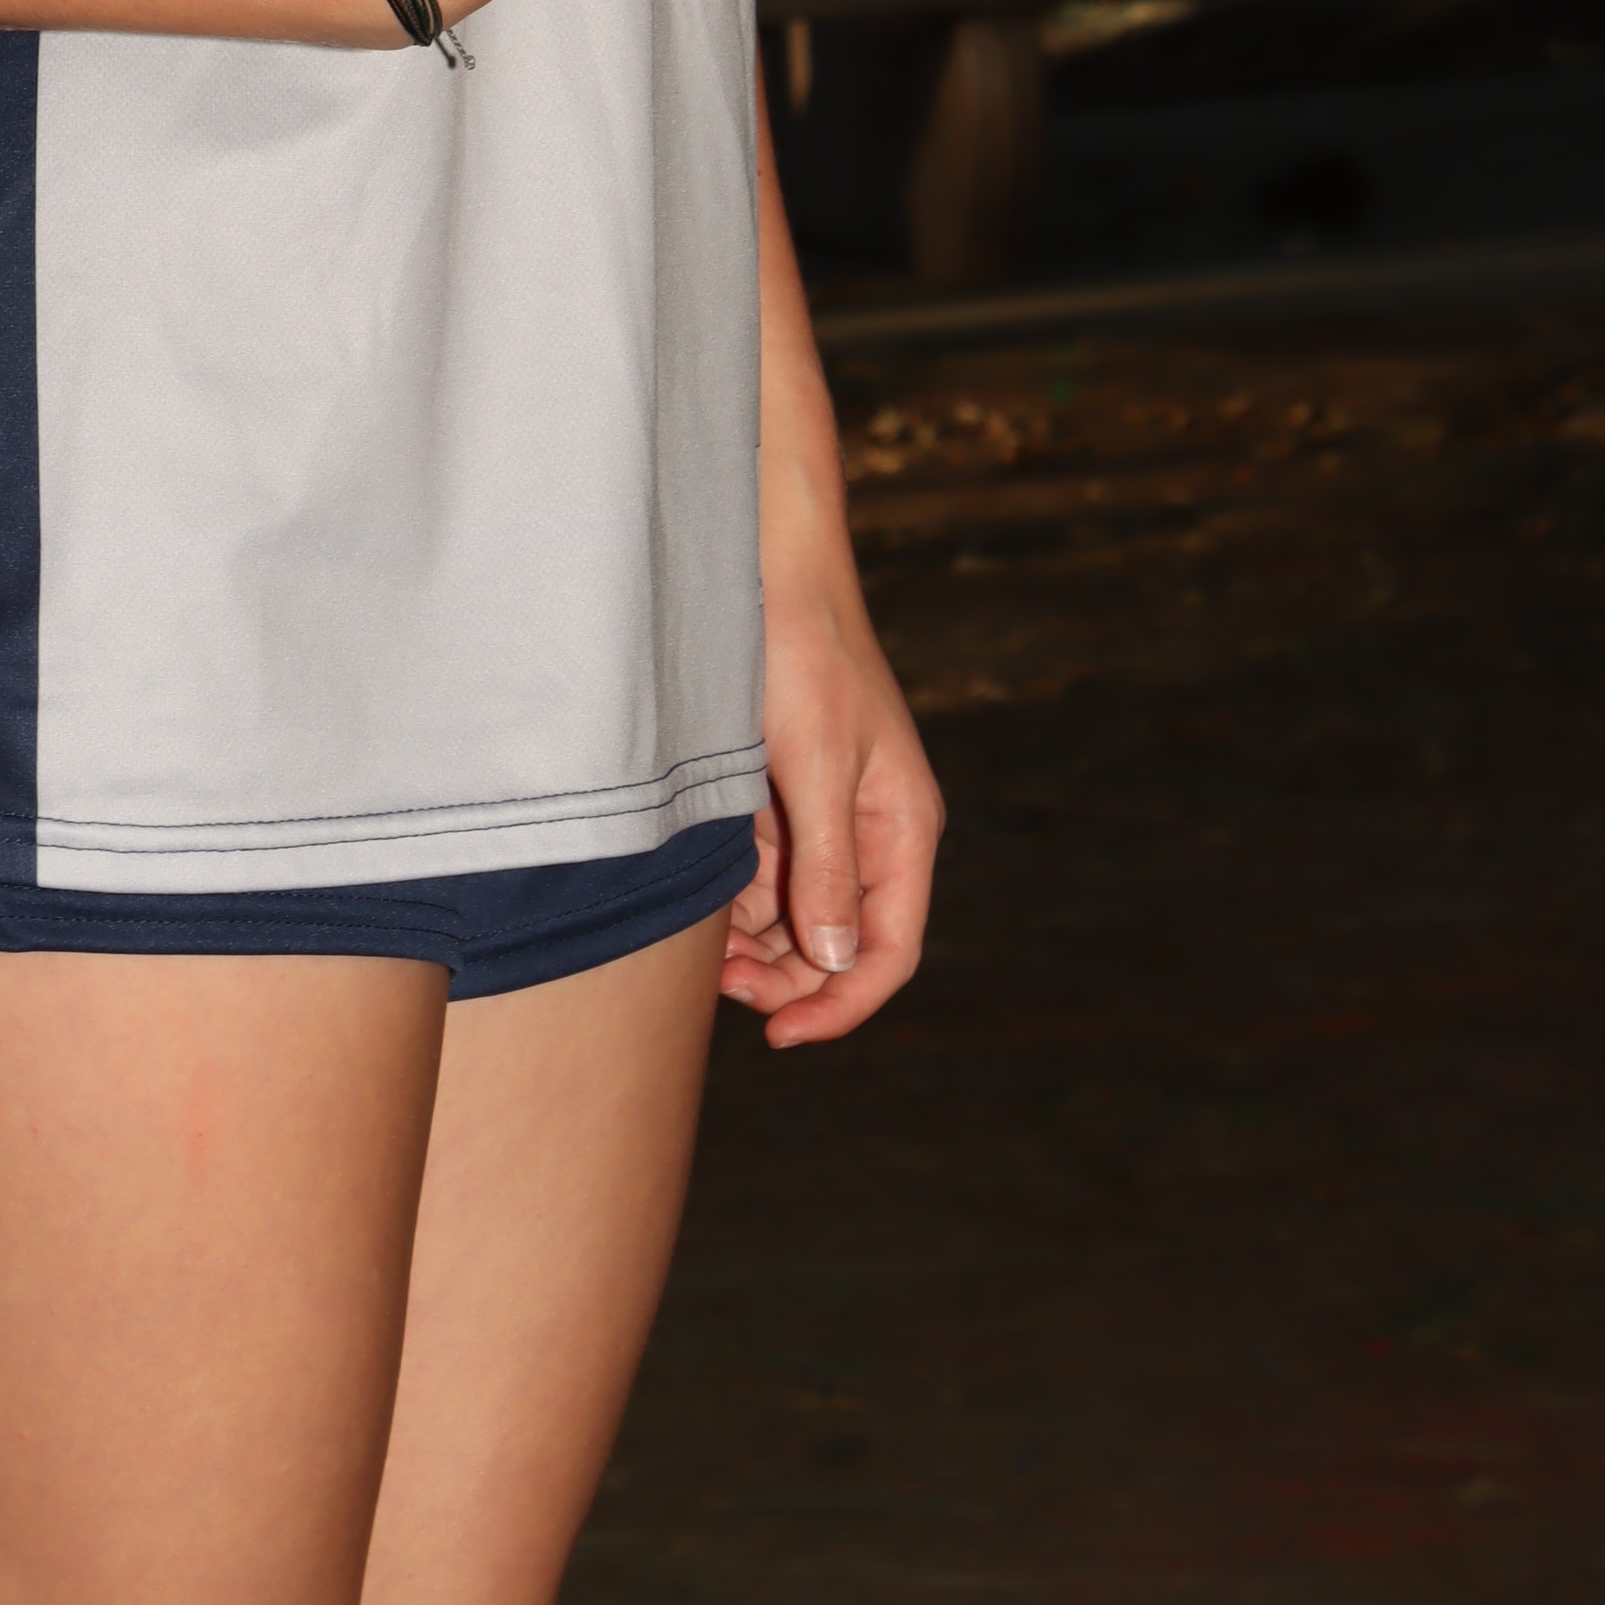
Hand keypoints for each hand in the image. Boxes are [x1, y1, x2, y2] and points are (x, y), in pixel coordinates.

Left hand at [719, 562, 942, 1046]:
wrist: (765, 569)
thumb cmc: (800, 653)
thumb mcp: (814, 761)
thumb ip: (827, 863)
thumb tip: (835, 961)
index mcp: (903, 827)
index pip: (888, 950)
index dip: (841, 1004)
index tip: (781, 1035)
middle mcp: (873, 831)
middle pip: (839, 944)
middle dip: (785, 977)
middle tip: (718, 986)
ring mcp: (828, 816)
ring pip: (798, 917)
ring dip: (754, 944)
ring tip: (702, 946)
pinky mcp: (786, 797)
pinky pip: (769, 875)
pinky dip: (737, 898)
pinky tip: (702, 899)